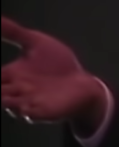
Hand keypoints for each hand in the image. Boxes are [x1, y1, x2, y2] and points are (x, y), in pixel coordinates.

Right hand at [1, 16, 105, 130]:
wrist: (82, 84)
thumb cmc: (58, 64)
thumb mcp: (36, 43)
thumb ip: (14, 32)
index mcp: (11, 74)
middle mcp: (14, 91)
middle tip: (1, 81)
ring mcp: (27, 103)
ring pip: (7, 103)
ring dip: (5, 99)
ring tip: (5, 94)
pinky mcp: (43, 112)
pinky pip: (29, 114)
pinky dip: (25, 110)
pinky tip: (23, 106)